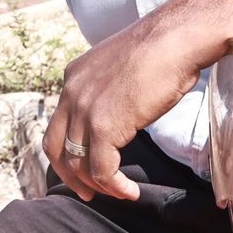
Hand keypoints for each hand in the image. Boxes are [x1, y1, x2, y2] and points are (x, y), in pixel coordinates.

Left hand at [43, 0, 213, 201]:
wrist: (177, 39)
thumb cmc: (163, 49)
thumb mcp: (121, 67)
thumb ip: (109, 89)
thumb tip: (120, 111)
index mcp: (74, 76)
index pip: (59, 122)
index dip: (68, 150)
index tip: (83, 167)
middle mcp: (71, 92)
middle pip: (55, 147)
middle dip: (69, 175)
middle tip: (87, 192)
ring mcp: (85, 110)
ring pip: (78, 164)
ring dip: (97, 186)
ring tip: (118, 193)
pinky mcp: (103, 127)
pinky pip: (101, 170)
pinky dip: (115, 187)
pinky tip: (130, 192)